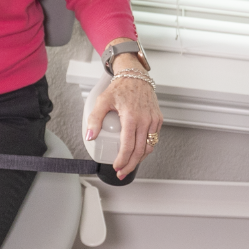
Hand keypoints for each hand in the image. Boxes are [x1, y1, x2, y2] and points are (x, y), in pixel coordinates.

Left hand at [83, 54, 161, 177]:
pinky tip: (138, 154)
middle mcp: (145, 120)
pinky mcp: (158, 119)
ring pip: (149, 147)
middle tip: (121, 172)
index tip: (116, 167)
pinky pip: (153, 139)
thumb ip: (95, 118)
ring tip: (129, 166)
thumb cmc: (120, 88)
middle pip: (139, 151)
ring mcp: (153, 120)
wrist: (136, 76)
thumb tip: (90, 136)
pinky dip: (146, 149)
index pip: (128, 146)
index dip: (122, 160)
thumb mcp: (103, 101)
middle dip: (130, 165)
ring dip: (139, 160)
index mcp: (131, 117)